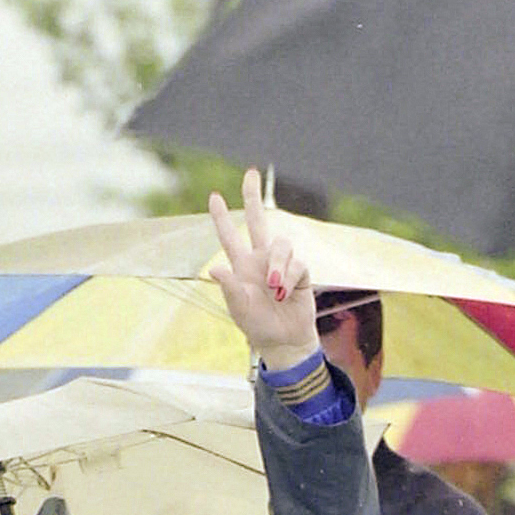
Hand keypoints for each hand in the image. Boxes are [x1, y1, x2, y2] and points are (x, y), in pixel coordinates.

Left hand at [209, 169, 318, 370]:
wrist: (284, 342)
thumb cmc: (258, 327)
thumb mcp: (240, 310)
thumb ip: (230, 289)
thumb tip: (215, 267)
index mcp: (242, 266)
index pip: (230, 237)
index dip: (222, 218)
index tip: (214, 196)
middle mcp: (261, 260)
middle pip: (258, 221)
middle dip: (253, 197)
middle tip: (250, 173)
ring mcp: (281, 265)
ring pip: (282, 244)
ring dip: (278, 265)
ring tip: (275, 289)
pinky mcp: (301, 273)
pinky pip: (297, 264)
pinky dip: (290, 279)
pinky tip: (285, 295)